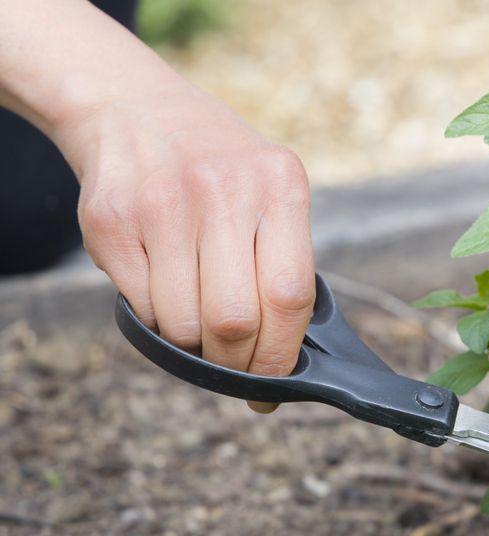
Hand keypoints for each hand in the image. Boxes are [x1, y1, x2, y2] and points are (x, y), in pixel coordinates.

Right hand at [65, 80, 314, 411]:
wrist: (136, 109)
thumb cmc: (221, 171)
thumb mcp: (271, 190)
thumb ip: (284, 261)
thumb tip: (290, 358)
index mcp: (280, 184)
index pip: (290, 295)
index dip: (282, 355)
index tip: (275, 387)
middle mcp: (223, 190)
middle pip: (235, 319)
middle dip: (236, 363)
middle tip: (235, 370)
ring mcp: (163, 204)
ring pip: (183, 323)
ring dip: (192, 345)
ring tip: (198, 325)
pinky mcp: (111, 220)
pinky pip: (141, 306)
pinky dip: (156, 319)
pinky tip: (164, 292)